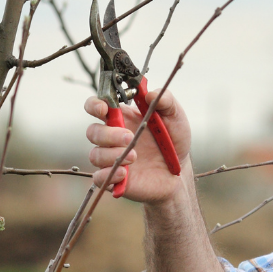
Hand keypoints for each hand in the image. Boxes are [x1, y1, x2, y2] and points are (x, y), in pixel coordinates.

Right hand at [83, 88, 190, 203]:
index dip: (94, 105)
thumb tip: (150, 93)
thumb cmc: (173, 141)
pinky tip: (124, 173)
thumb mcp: (176, 116)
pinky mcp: (113, 178)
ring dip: (112, 155)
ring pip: (95, 155)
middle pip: (93, 132)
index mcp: (122, 117)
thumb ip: (166, 101)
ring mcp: (111, 158)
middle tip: (130, 138)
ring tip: (135, 157)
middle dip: (108, 134)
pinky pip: (99, 177)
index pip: (96, 106)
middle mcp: (112, 137)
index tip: (103, 109)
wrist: (179, 172)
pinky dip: (108, 174)